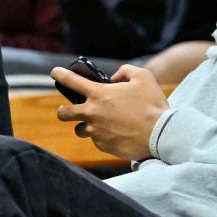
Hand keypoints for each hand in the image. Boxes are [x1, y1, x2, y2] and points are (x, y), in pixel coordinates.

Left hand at [54, 64, 168, 160]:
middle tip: (69, 111)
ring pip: (80, 129)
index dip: (60, 75)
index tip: (55, 73)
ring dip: (87, 126)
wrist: (161, 134)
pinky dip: (103, 137)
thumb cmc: (152, 105)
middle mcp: (91, 113)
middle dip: (64, 111)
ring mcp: (95, 131)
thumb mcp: (143, 77)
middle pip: (63, 113)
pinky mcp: (102, 145)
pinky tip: (117, 134)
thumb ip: (125, 72)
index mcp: (98, 94)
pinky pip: (96, 140)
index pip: (71, 81)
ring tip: (101, 124)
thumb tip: (114, 78)